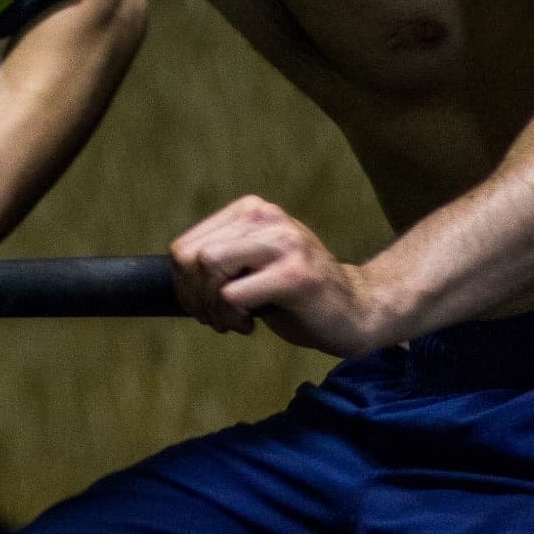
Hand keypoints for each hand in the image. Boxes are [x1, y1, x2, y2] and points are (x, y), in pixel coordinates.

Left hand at [170, 195, 390, 356]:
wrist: (357, 310)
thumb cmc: (296, 292)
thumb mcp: (252, 262)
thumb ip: (218, 258)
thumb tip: (176, 275)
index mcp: (250, 210)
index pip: (185, 244)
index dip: (182, 282)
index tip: (202, 304)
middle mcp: (266, 217)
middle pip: (190, 256)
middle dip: (193, 296)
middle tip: (215, 317)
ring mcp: (282, 244)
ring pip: (209, 267)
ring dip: (211, 306)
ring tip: (233, 320)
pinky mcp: (294, 275)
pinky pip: (233, 294)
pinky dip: (231, 316)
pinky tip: (250, 323)